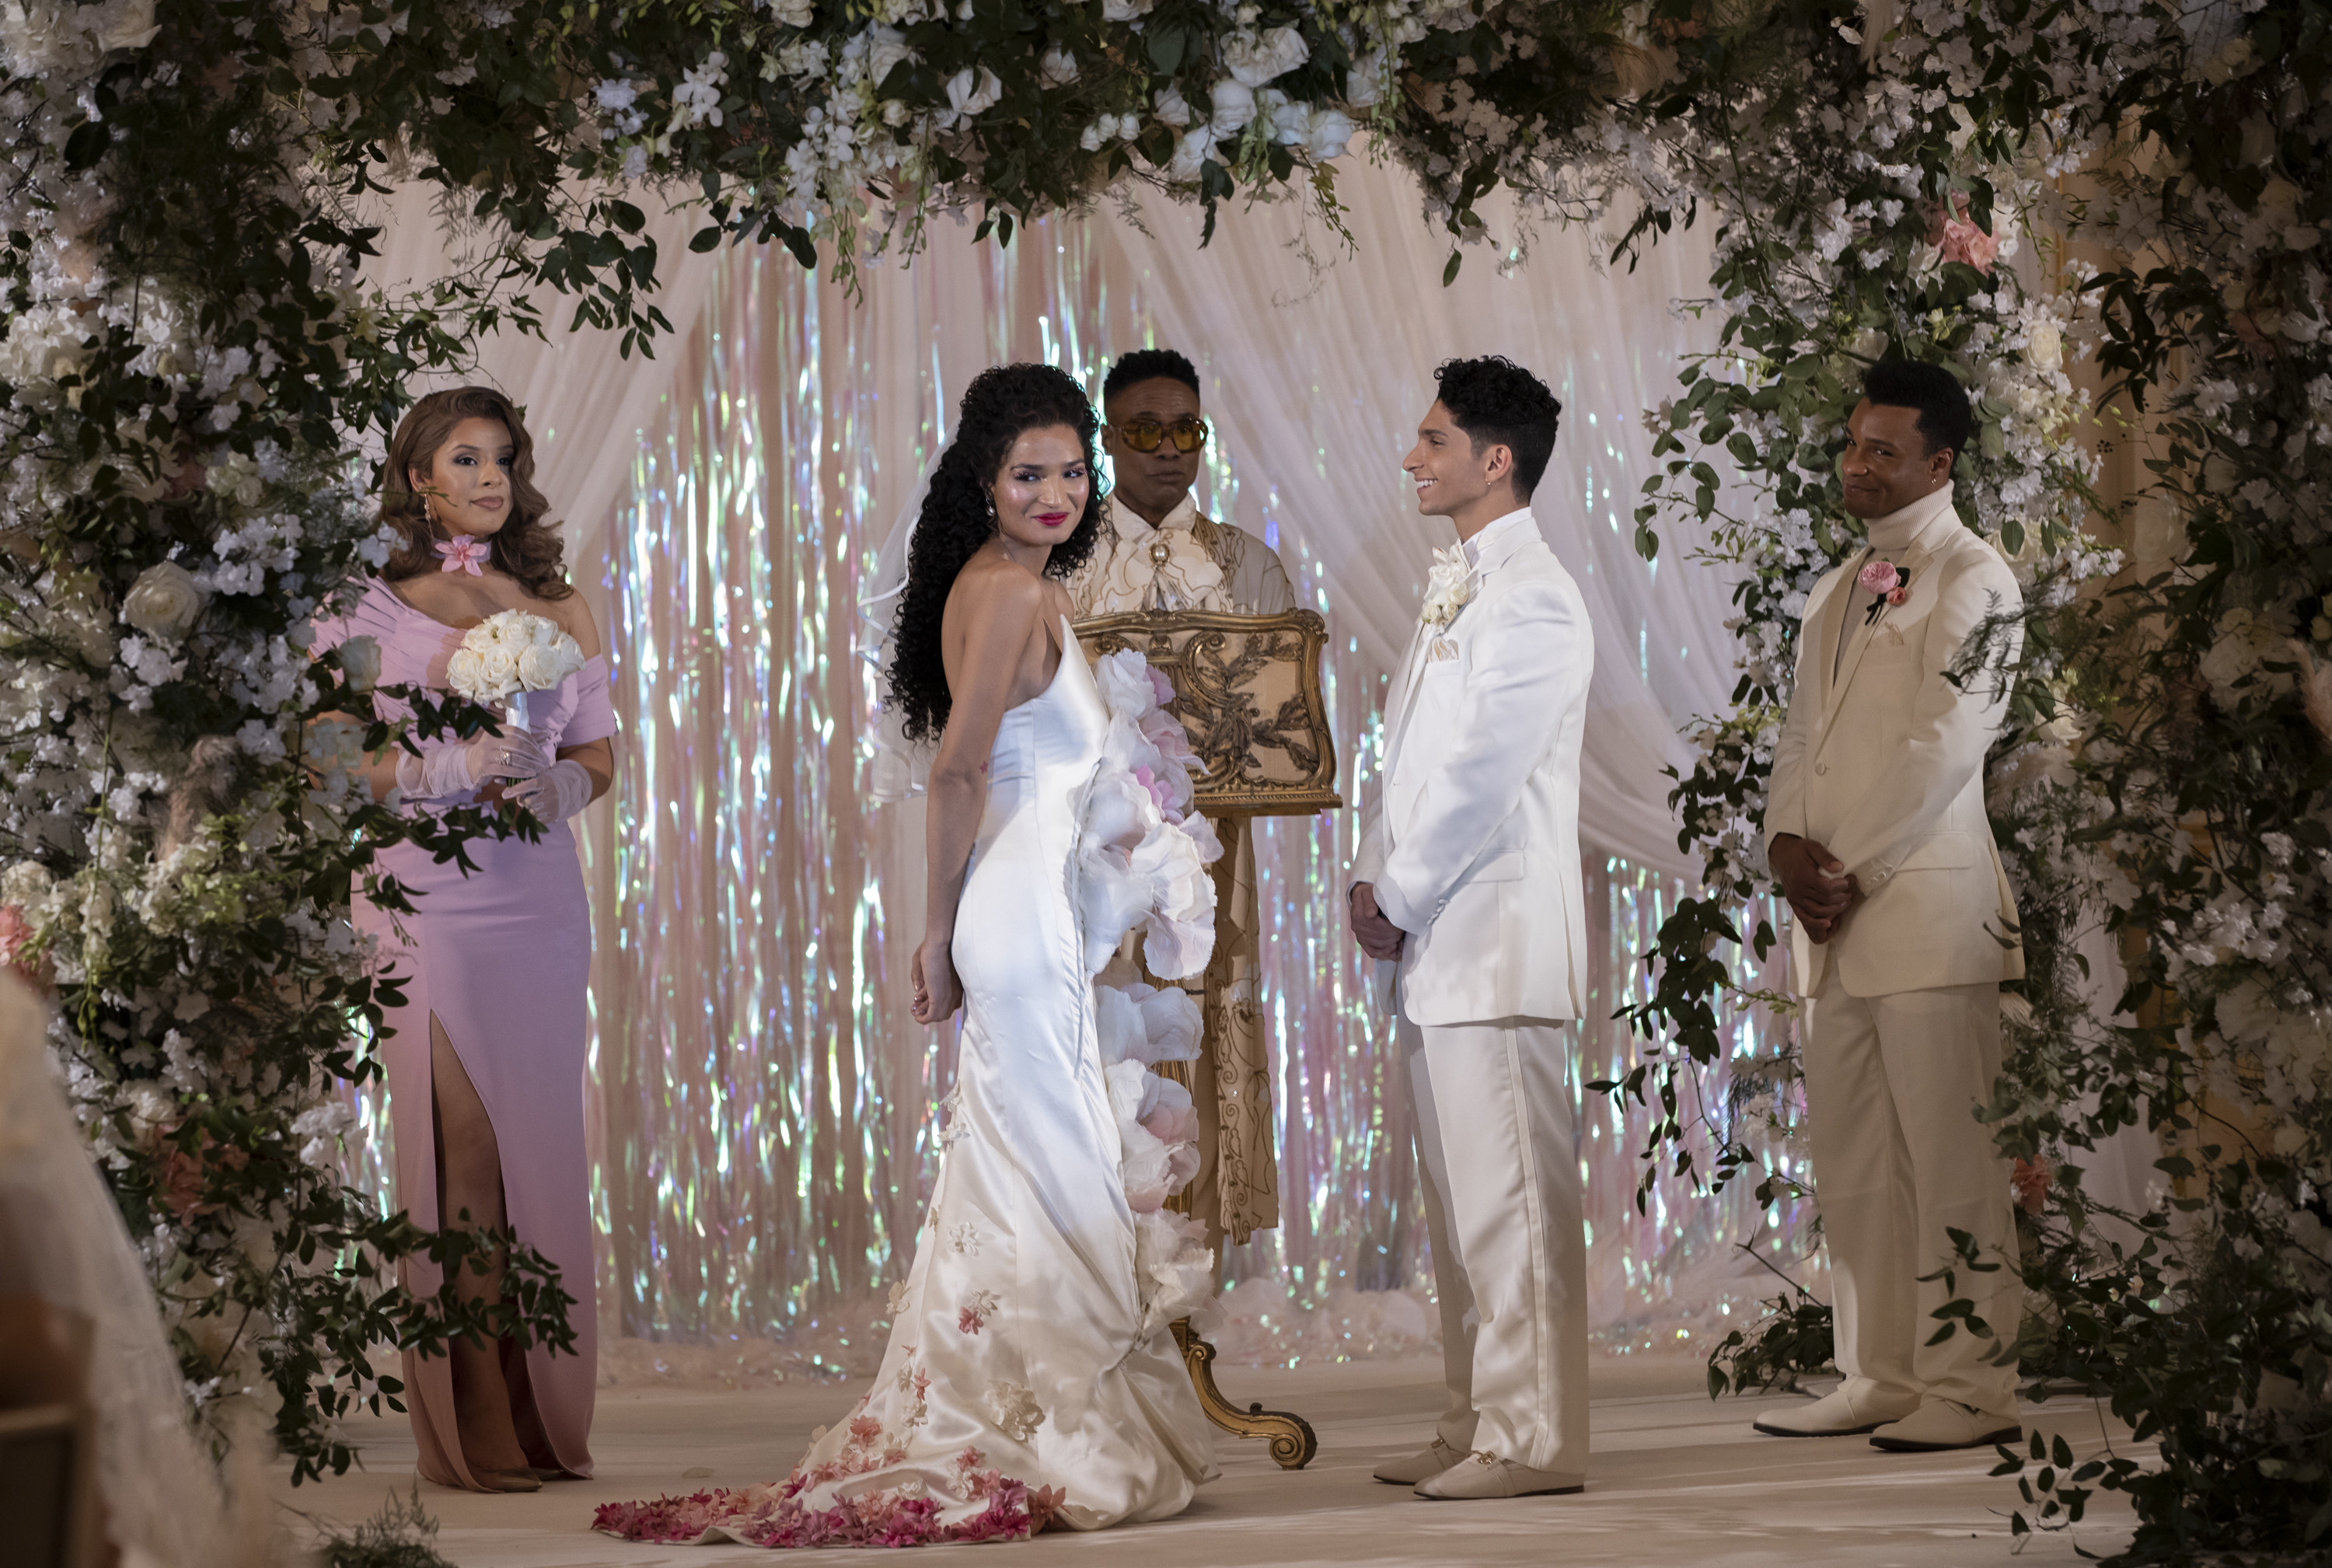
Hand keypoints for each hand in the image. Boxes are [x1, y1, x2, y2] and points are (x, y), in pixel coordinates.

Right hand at [396, 730, 545, 800]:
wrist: (466, 767)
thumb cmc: (489, 756)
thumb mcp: (498, 744)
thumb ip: (513, 741)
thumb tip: (536, 745)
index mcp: (495, 731)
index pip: (518, 732)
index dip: (532, 741)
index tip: (540, 750)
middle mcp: (490, 739)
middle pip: (518, 744)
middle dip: (534, 754)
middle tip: (544, 762)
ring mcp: (486, 753)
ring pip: (514, 756)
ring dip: (530, 764)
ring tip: (540, 769)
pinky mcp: (485, 766)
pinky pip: (507, 768)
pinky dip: (521, 772)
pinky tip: (530, 775)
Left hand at [502, 758, 592, 824]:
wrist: (568, 789)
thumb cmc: (545, 782)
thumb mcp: (535, 777)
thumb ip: (516, 779)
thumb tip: (496, 779)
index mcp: (546, 781)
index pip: (530, 785)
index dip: (516, 789)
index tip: (504, 794)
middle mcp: (552, 793)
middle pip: (529, 802)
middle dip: (522, 801)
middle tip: (522, 799)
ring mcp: (554, 806)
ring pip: (532, 812)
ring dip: (527, 809)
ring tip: (530, 804)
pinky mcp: (554, 815)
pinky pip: (537, 820)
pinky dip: (532, 817)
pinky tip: (535, 811)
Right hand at [912, 937, 962, 1023]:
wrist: (938, 944)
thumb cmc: (931, 949)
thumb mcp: (924, 964)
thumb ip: (921, 978)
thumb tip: (918, 991)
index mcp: (956, 985)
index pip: (948, 1002)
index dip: (932, 1003)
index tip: (918, 1000)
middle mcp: (955, 993)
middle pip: (944, 1011)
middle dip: (928, 1010)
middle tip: (914, 1006)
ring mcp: (949, 997)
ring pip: (938, 1015)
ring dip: (924, 1015)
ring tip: (914, 1010)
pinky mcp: (939, 999)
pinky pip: (932, 1016)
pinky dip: (923, 1019)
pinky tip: (915, 1015)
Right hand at [1349, 882, 1406, 961]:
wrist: (1363, 898)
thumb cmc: (1371, 895)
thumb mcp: (1370, 893)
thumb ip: (1370, 901)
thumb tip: (1370, 914)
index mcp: (1358, 914)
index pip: (1378, 925)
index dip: (1392, 926)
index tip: (1401, 922)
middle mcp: (1357, 927)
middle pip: (1380, 936)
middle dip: (1395, 934)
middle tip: (1403, 929)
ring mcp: (1359, 936)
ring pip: (1379, 945)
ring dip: (1392, 942)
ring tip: (1401, 936)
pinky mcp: (1363, 943)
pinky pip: (1373, 953)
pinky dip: (1385, 953)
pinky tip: (1394, 948)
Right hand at [1771, 834, 1860, 943]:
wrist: (1781, 855)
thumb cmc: (1799, 850)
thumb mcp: (1813, 847)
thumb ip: (1826, 857)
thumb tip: (1840, 868)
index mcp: (1803, 875)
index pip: (1827, 888)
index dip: (1842, 886)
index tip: (1851, 880)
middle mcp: (1798, 889)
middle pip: (1825, 900)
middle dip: (1842, 897)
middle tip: (1851, 890)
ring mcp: (1795, 898)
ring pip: (1818, 911)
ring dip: (1835, 910)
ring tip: (1846, 902)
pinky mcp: (1793, 903)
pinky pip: (1804, 917)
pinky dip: (1816, 923)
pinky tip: (1828, 923)